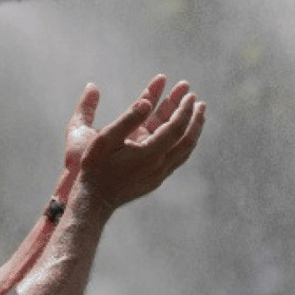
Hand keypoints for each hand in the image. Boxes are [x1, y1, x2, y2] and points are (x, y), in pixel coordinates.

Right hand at [71, 75, 204, 215]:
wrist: (94, 200)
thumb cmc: (95, 168)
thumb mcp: (106, 139)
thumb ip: (128, 120)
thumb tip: (147, 102)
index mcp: (149, 154)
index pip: (176, 128)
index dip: (184, 110)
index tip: (189, 94)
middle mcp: (159, 165)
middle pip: (186, 139)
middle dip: (194, 118)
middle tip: (200, 101)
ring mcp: (159, 174)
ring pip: (183, 149)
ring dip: (191, 130)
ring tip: (197, 115)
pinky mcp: (155, 179)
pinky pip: (177, 157)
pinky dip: (183, 142)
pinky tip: (182, 135)